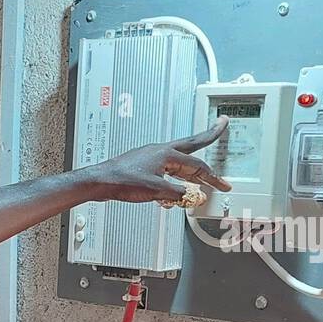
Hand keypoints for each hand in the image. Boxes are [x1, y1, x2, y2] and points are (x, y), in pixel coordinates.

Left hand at [81, 117, 230, 204]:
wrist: (100, 181)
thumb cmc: (122, 181)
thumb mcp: (155, 190)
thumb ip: (177, 194)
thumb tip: (192, 196)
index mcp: (166, 154)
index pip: (197, 165)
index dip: (212, 177)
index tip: (222, 184)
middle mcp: (160, 151)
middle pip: (191, 144)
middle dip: (209, 136)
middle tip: (221, 125)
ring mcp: (152, 156)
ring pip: (179, 158)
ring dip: (193, 164)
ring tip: (203, 168)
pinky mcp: (144, 165)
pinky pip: (167, 168)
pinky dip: (176, 175)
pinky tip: (176, 184)